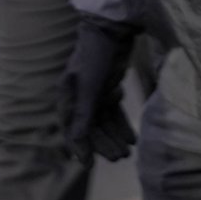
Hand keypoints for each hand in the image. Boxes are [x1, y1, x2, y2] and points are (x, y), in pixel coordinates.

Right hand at [59, 15, 137, 163]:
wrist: (112, 33)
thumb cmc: (95, 58)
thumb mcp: (89, 88)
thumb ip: (84, 116)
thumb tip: (78, 144)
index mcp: (67, 98)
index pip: (71, 129)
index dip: (79, 148)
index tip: (89, 166)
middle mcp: (78, 98)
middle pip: (90, 129)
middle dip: (104, 144)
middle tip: (120, 157)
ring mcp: (94, 95)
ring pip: (104, 123)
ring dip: (115, 137)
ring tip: (128, 151)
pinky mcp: (108, 90)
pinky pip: (114, 114)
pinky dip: (122, 126)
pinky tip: (132, 139)